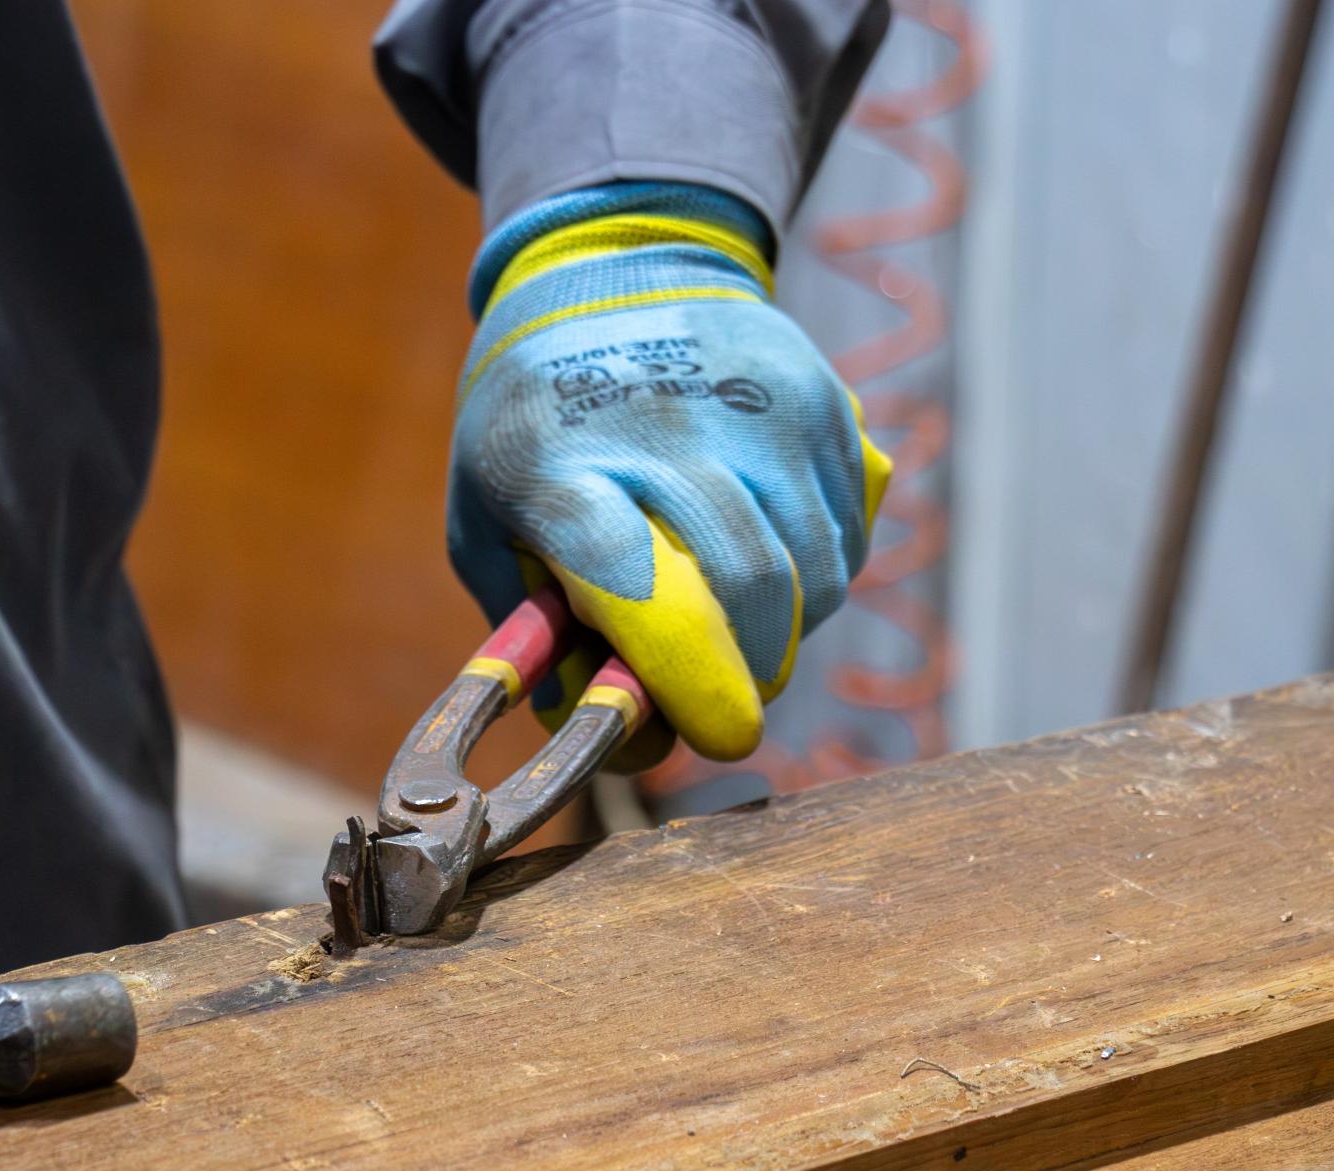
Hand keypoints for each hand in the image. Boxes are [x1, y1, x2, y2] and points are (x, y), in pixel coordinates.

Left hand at [449, 183, 890, 763]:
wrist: (615, 270)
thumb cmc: (536, 425)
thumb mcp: (486, 521)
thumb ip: (538, 638)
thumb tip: (608, 738)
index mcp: (561, 469)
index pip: (643, 589)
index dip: (689, 677)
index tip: (719, 732)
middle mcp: (667, 432)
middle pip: (748, 590)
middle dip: (749, 676)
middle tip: (725, 705)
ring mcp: (755, 410)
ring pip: (815, 575)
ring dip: (786, 632)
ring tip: (738, 621)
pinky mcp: (821, 401)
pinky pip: (847, 535)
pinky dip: (819, 576)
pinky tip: (770, 554)